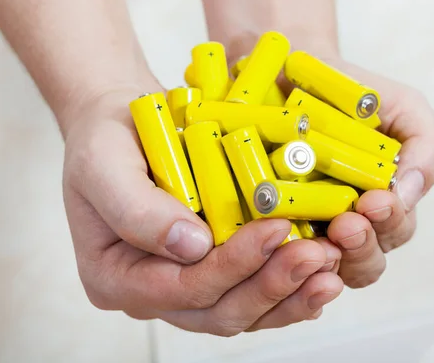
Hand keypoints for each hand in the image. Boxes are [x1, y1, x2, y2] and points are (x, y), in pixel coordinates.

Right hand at [60, 83, 343, 334]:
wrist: (121, 124)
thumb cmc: (104, 141)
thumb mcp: (103, 163)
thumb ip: (135, 209)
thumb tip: (192, 247)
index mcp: (114, 276)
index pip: (179, 288)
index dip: (231, 265)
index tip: (274, 228)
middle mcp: (150, 290)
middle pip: (217, 311)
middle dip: (271, 285)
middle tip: (317, 255)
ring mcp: (183, 283)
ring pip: (241, 308)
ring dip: (289, 292)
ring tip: (330, 265)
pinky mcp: (211, 267)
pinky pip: (251, 288)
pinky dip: (288, 283)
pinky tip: (321, 269)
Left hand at [296, 58, 433, 287]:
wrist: (291, 72)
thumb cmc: (352, 95)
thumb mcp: (403, 109)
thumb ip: (425, 147)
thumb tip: (408, 194)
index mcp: (382, 203)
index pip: (394, 230)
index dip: (388, 223)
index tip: (374, 201)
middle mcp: (346, 221)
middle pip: (363, 260)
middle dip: (360, 246)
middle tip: (346, 224)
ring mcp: (305, 223)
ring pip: (322, 263)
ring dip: (325, 255)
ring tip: (317, 235)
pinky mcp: (265, 218)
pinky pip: (274, 248)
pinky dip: (281, 249)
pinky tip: (280, 240)